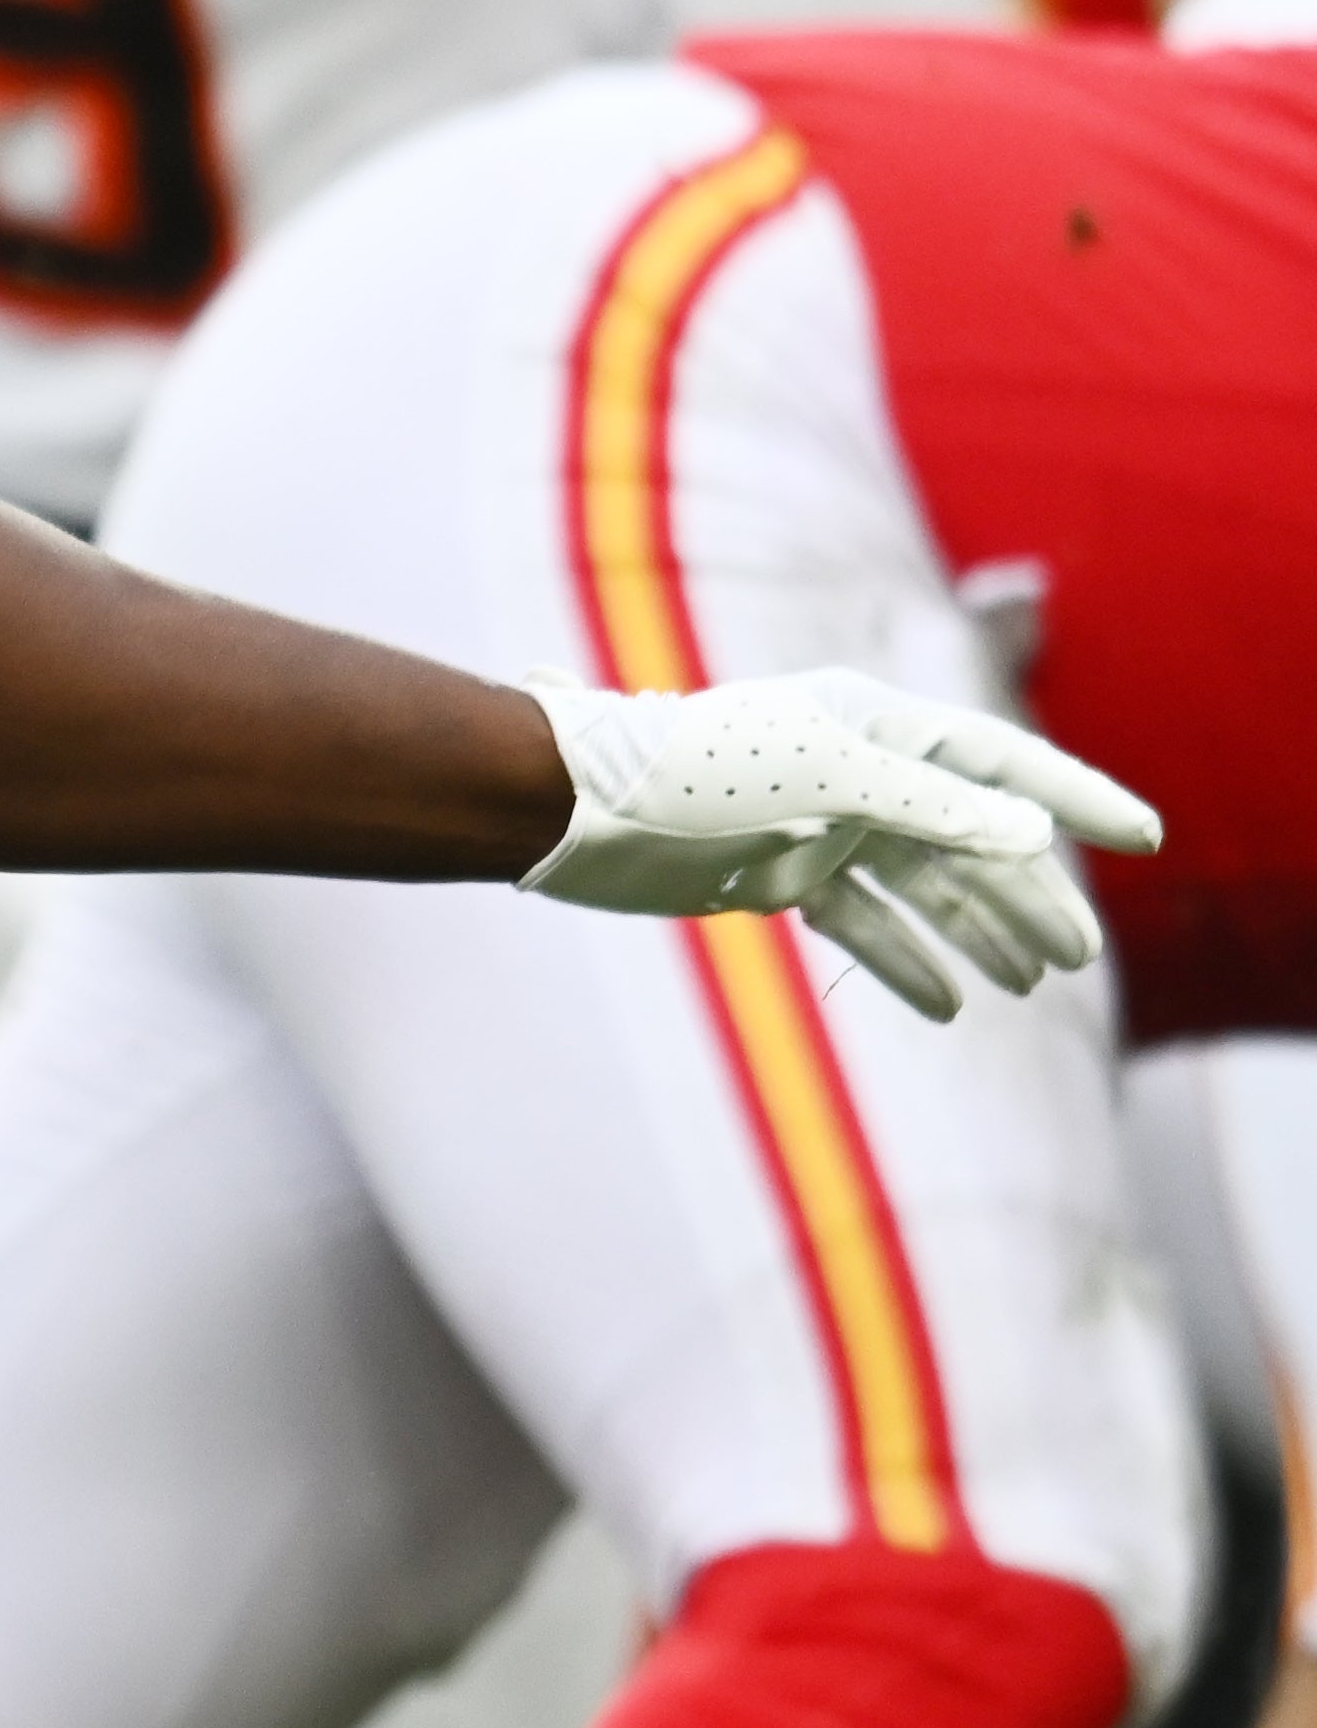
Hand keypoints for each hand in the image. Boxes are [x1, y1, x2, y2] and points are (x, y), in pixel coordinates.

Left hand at [515, 668, 1160, 1020]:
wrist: (581, 809)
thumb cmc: (698, 772)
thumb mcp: (829, 779)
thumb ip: (932, 808)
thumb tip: (1032, 839)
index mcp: (880, 724)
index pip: (1004, 764)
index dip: (1079, 799)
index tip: (1145, 836)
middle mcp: (859, 770)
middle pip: (970, 838)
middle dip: (1028, 895)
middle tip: (1079, 957)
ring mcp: (821, 824)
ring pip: (922, 885)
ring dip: (976, 931)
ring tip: (1034, 982)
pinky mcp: (779, 874)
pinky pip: (859, 921)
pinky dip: (900, 959)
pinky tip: (947, 1003)